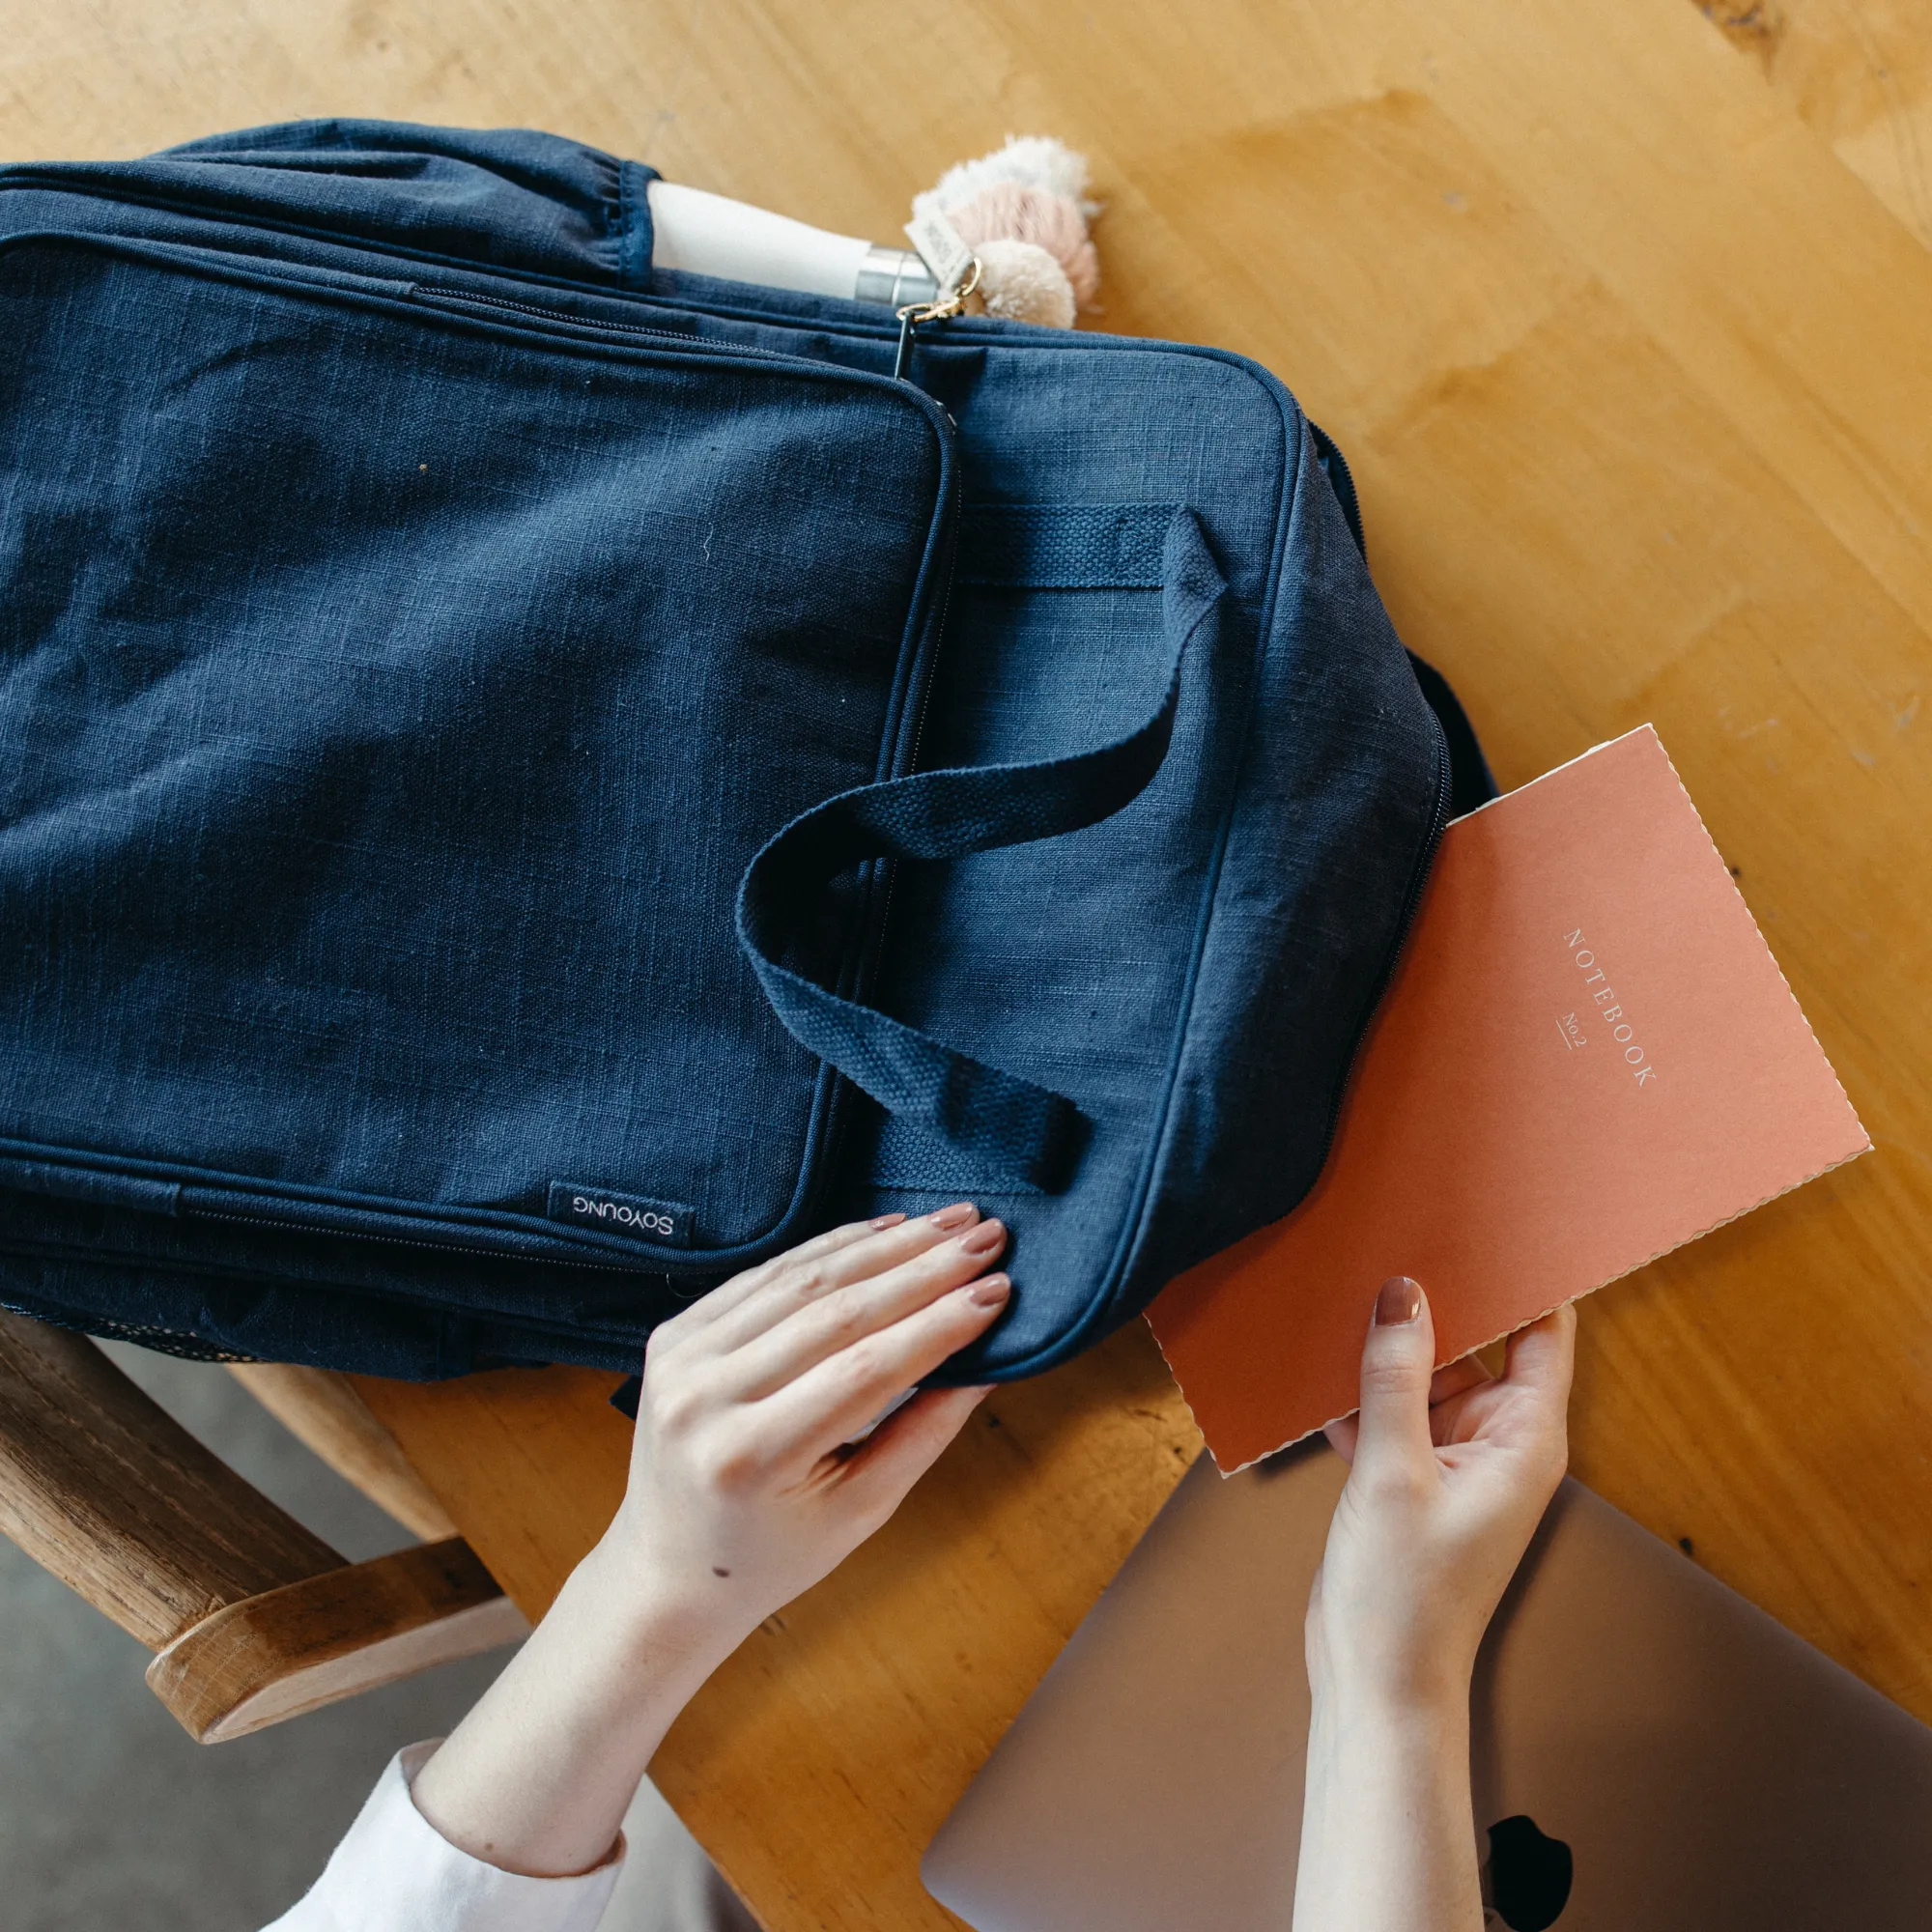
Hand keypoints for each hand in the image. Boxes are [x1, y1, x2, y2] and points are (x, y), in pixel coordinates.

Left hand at [602, 1202, 1008, 1649]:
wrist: (669, 1571)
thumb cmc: (774, 1554)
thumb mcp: (859, 1511)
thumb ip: (923, 1433)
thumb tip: (987, 1363)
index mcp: (750, 1458)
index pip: (865, 1370)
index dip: (938, 1325)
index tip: (999, 1289)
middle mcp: (705, 1399)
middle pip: (834, 1313)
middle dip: (923, 1269)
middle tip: (988, 1237)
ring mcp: (680, 1359)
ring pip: (800, 1280)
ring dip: (883, 1245)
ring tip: (948, 1224)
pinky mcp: (673, 1334)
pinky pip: (763, 1276)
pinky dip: (829, 1248)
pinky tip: (883, 1230)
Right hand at [1291, 1281, 1574, 1931]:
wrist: (1374, 1681)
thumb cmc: (1403, 1596)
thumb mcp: (1391, 1470)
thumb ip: (1396, 1376)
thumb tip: (1403, 1292)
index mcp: (1524, 1438)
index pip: (1544, 1331)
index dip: (1527, 1275)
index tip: (1495, 1218)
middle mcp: (1498, 1441)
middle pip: (1478, 1343)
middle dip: (1437, 1300)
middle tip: (1395, 1236)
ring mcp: (1453, 1459)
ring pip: (1425, 1374)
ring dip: (1388, 1348)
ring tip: (1344, 1293)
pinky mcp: (1411, 1476)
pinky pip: (1392, 1410)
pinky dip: (1360, 1392)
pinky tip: (1316, 1370)